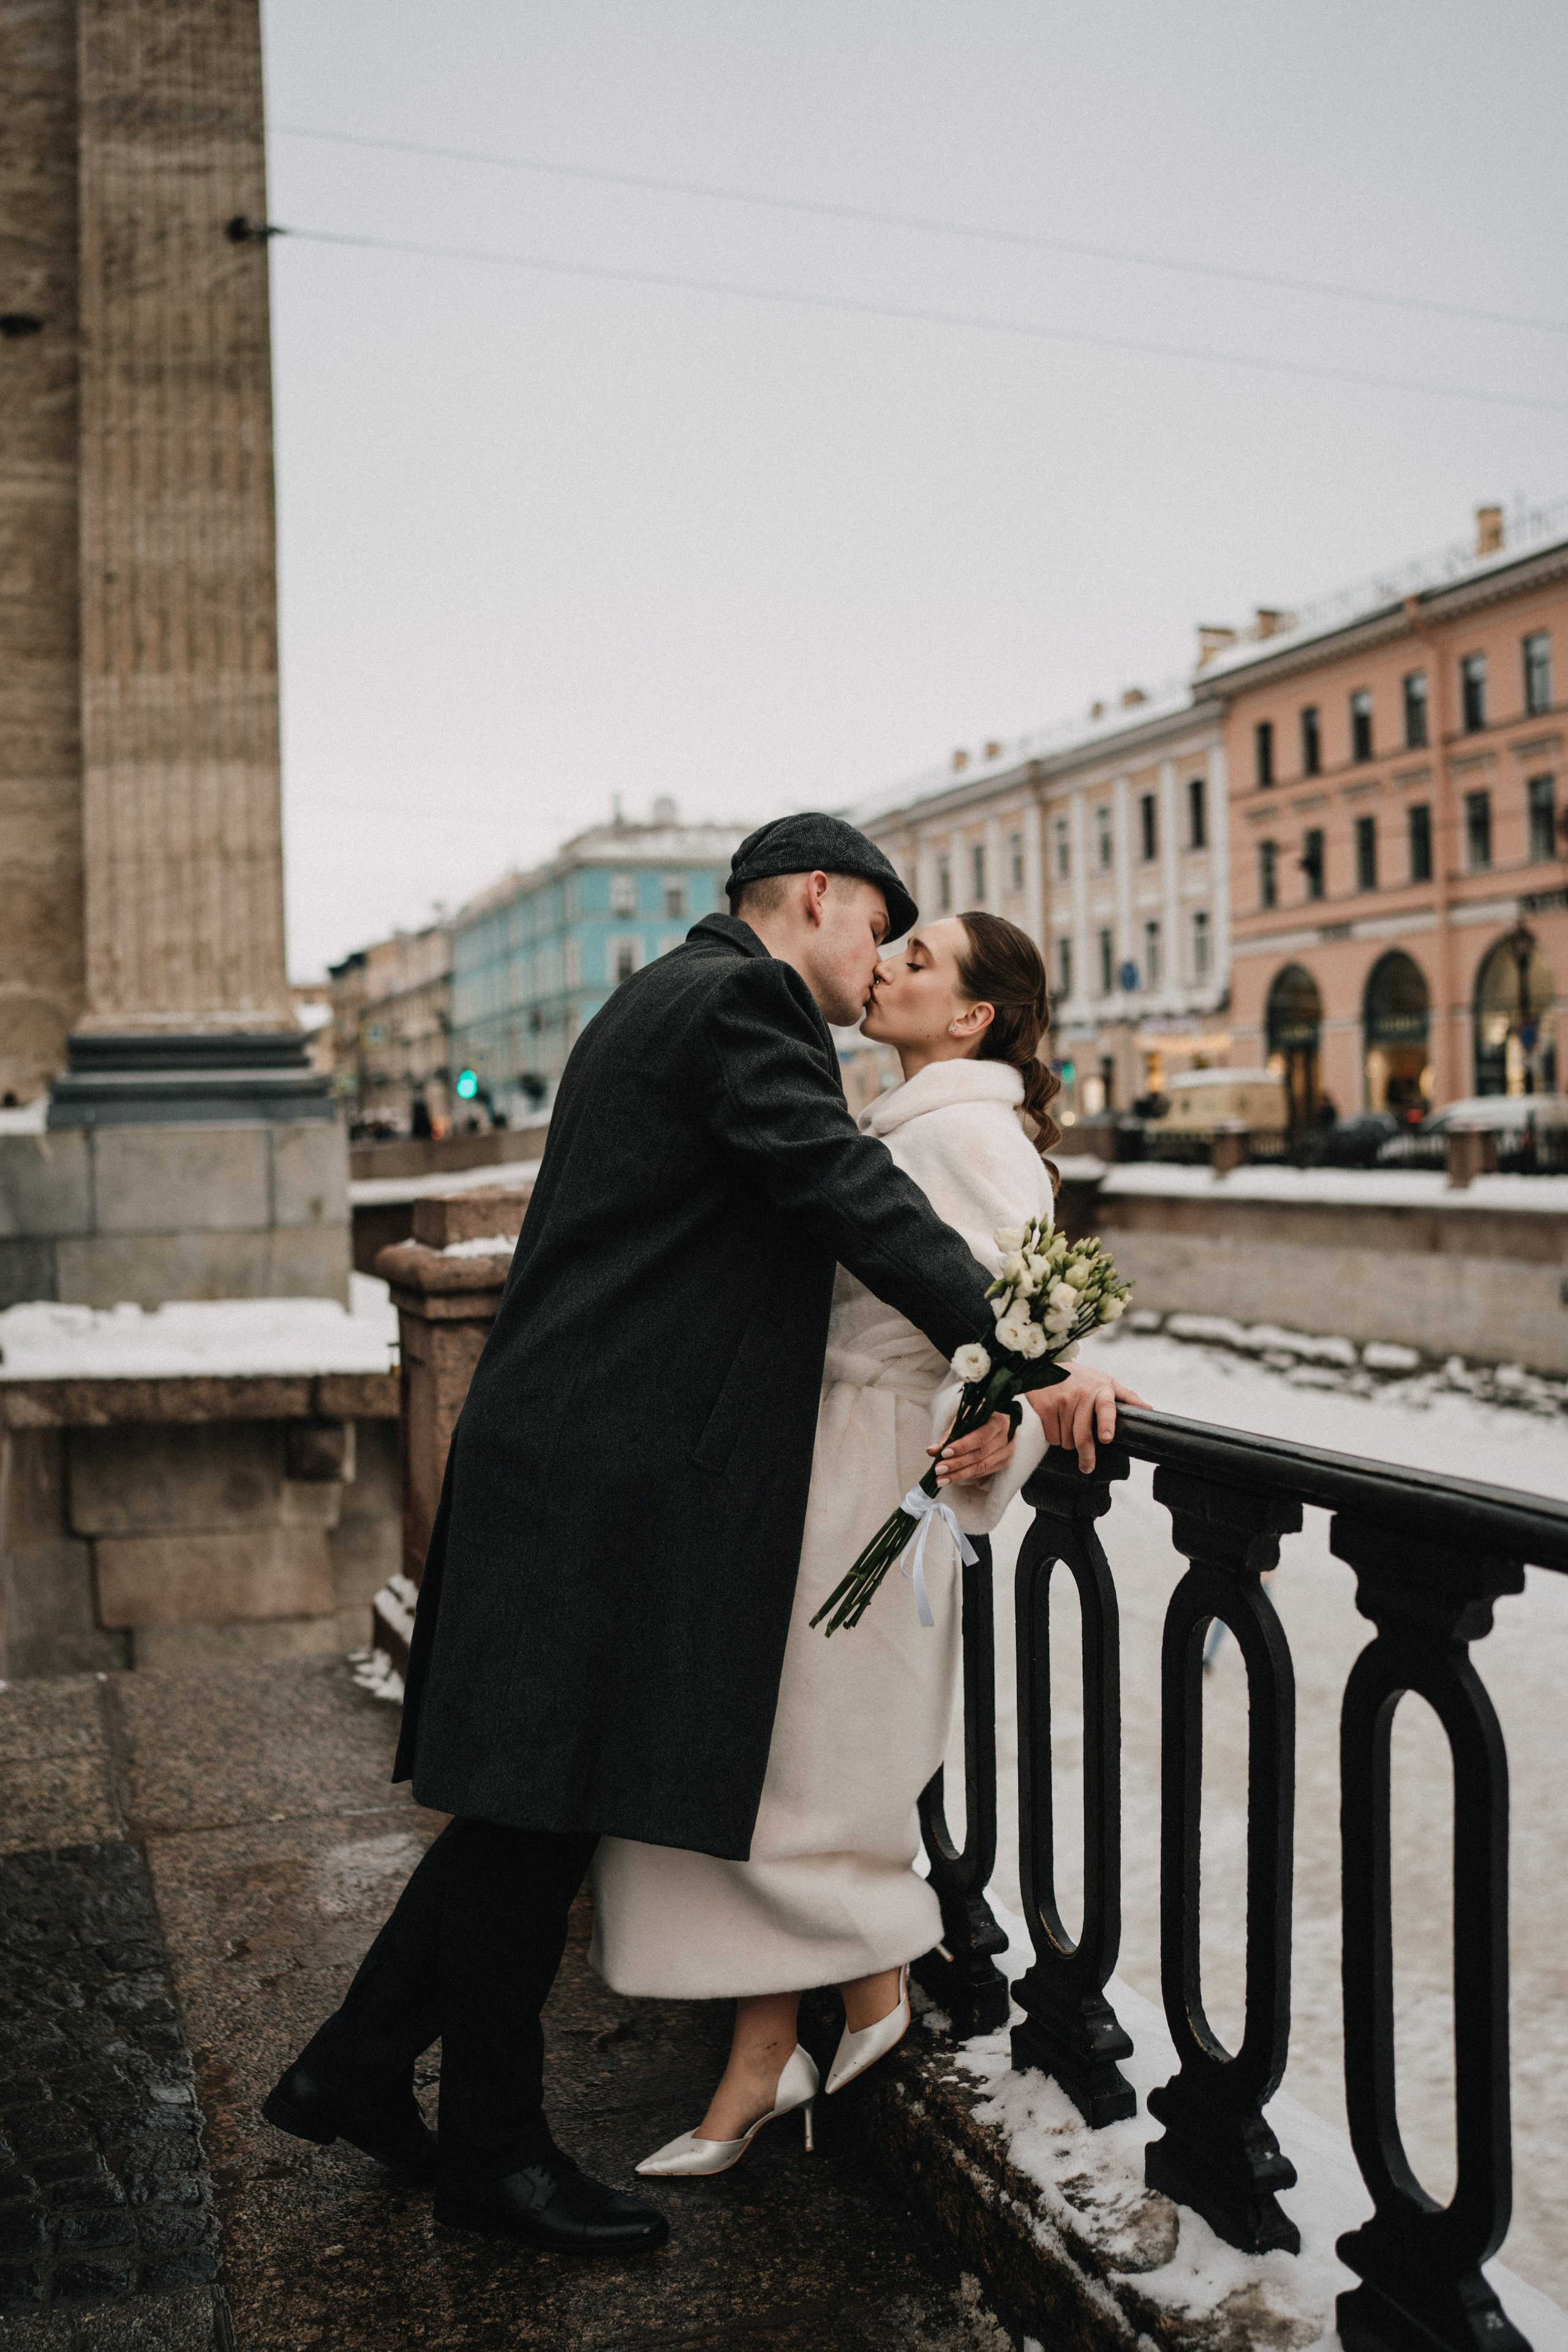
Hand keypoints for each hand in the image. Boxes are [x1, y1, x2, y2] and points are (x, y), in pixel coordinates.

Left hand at [929, 1410, 1015, 1486]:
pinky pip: (984, 1472)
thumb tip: (931, 1451)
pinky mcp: (1005, 1462)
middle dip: (957, 1463)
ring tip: (941, 1479)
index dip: (962, 1446)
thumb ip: (949, 1435)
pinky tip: (952, 1478)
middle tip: (938, 1470)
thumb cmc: (976, 1418)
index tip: (943, 1453)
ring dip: (959, 1474)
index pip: (980, 1437)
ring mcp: (1007, 1451)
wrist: (991, 1422)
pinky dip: (967, 1475)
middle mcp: (1007, 1436)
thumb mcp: (963, 1420)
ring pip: (982, 1466)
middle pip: (980, 1454)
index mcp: (998, 1421)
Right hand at [1023, 1364, 1146, 1472]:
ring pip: (1067, 1440)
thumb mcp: (1105, 1381)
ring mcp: (1061, 1401)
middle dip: (1086, 1455)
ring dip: (1069, 1443)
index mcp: (1101, 1389)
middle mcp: (1081, 1394)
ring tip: (1070, 1431)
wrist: (1045, 1366)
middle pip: (1083, 1435)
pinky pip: (1052, 1436)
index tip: (1106, 1438)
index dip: (1106, 1423)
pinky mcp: (1044, 1407)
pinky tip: (1056, 1426)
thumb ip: (1127, 1396)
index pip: (1105, 1407)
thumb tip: (1149, 1410)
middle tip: (1087, 1467)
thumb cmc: (1081, 1377)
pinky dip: (1055, 1438)